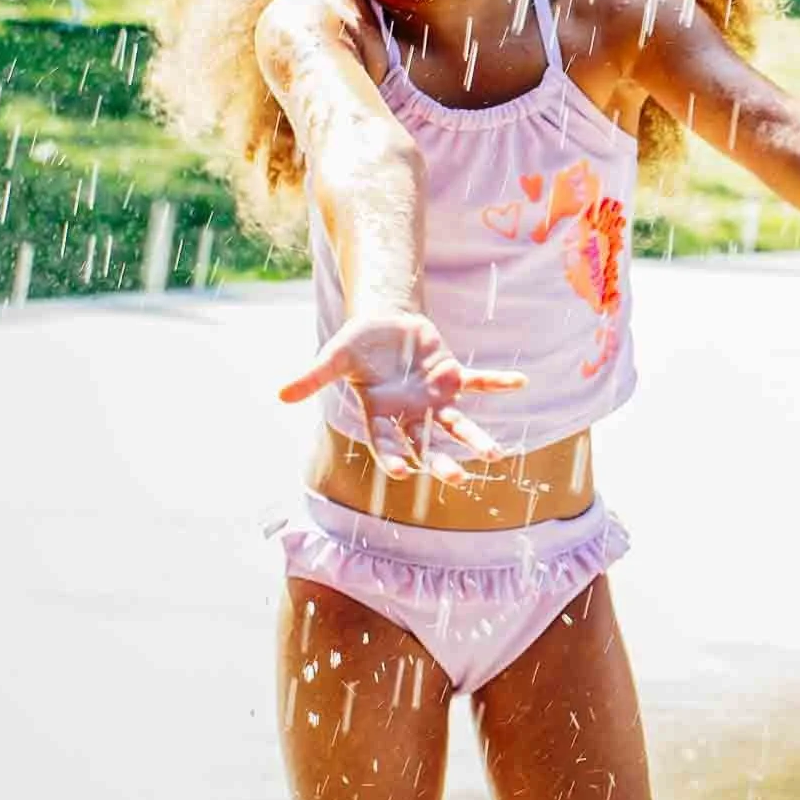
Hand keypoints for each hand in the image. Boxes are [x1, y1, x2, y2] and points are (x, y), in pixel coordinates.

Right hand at [277, 310, 524, 482]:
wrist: (383, 321)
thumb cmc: (357, 344)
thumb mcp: (334, 357)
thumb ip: (313, 378)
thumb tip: (279, 394)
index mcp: (380, 414)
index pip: (386, 441)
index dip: (392, 455)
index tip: (400, 471)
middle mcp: (410, 413)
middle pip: (426, 442)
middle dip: (440, 460)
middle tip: (456, 478)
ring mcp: (434, 397)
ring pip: (457, 423)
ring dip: (476, 437)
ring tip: (497, 454)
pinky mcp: (452, 376)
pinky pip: (478, 381)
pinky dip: (497, 382)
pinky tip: (519, 383)